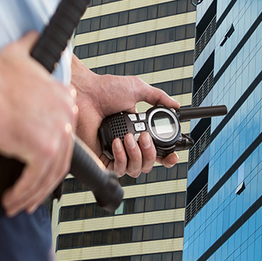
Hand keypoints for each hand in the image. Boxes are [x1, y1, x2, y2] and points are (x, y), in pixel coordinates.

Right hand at [0, 31, 76, 216]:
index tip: (38, 174)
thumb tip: (32, 36)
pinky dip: (23, 194)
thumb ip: (31, 49)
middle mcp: (66, 117)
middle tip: (29, 197)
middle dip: (44, 185)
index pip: (63, 139)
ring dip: (31, 195)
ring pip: (48, 176)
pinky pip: (34, 180)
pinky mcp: (41, 147)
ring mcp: (56, 133)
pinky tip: (11, 199)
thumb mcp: (22, 54)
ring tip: (16, 204)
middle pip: (60, 162)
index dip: (51, 161)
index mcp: (64, 100)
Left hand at [71, 56, 179, 176]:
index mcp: (137, 131)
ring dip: (137, 154)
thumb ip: (158, 98)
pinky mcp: (101, 159)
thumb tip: (175, 105)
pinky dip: (121, 158)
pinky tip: (117, 143)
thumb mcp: (137, 90)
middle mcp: (127, 144)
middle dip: (152, 153)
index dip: (166, 157)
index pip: (155, 151)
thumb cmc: (105, 90)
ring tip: (128, 137)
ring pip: (136, 170)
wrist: (86, 93)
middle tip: (144, 137)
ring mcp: (114, 152)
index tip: (172, 156)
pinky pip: (118, 170)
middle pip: (149, 164)